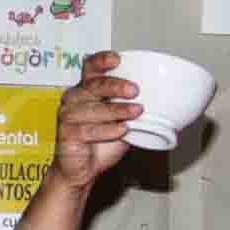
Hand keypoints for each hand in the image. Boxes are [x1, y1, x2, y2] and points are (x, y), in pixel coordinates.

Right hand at [49, 56, 149, 189]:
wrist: (83, 170)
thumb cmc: (100, 143)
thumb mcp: (121, 121)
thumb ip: (132, 109)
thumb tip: (163, 102)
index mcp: (86, 89)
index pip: (91, 68)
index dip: (102, 60)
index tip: (117, 59)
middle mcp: (74, 98)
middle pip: (93, 85)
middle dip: (115, 86)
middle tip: (135, 90)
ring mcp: (68, 116)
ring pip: (93, 108)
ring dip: (117, 110)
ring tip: (136, 112)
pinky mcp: (66, 133)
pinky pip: (88, 129)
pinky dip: (108, 130)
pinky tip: (122, 130)